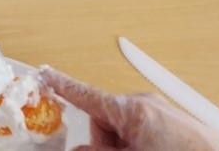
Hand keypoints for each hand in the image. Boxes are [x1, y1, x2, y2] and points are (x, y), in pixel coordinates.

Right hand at [41, 66, 218, 149]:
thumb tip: (80, 149)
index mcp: (130, 109)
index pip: (86, 94)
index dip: (62, 85)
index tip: (45, 75)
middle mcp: (144, 102)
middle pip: (105, 117)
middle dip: (107, 141)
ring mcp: (160, 110)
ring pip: (125, 125)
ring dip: (125, 145)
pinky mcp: (173, 120)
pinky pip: (144, 128)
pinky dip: (141, 142)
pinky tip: (153, 150)